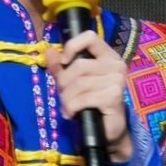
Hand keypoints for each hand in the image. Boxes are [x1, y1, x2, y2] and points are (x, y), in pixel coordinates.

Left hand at [47, 30, 133, 163]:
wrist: (109, 128)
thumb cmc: (92, 101)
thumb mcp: (74, 81)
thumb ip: (61, 66)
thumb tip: (49, 51)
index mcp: (108, 55)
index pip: (90, 37)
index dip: (72, 46)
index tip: (65, 62)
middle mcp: (116, 65)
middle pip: (78, 65)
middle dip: (64, 82)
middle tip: (64, 95)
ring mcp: (117, 80)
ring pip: (78, 83)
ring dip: (67, 98)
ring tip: (68, 107)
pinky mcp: (113, 97)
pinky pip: (83, 98)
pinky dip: (72, 107)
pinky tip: (72, 113)